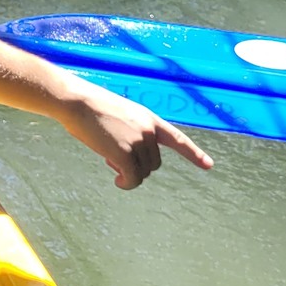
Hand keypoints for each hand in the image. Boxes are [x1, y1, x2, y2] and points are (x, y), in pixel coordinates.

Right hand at [59, 83, 213, 189]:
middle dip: (137, 164)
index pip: (177, 139)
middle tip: (113, 156)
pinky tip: (118, 181)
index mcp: (149, 118)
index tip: (209, 165)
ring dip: (128, 172)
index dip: (194, 153)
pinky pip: (133, 178)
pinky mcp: (125, 154)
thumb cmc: (90, 107)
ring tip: (107, 156)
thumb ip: (131, 132)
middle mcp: (148, 131)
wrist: (76, 101)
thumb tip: (127, 157)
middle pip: (154, 163)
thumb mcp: (119, 116)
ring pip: (142, 171)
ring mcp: (138, 142)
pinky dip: (127, 183)